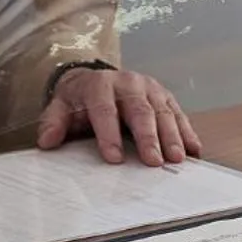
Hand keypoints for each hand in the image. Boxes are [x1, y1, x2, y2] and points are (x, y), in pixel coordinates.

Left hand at [37, 66, 202, 166]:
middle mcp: (128, 83)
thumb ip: (53, 123)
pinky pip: (178, 114)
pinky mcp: (164, 96)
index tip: (114, 158)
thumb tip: (47, 141)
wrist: (96, 80)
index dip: (109, 134)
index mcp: (100, 85)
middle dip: (148, 137)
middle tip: (154, 161)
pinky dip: (187, 132)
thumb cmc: (80, 100)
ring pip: (163, 112)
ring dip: (172, 136)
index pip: (104, 110)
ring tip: (178, 158)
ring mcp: (150, 88)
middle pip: (139, 111)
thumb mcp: (60, 107)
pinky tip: (194, 150)